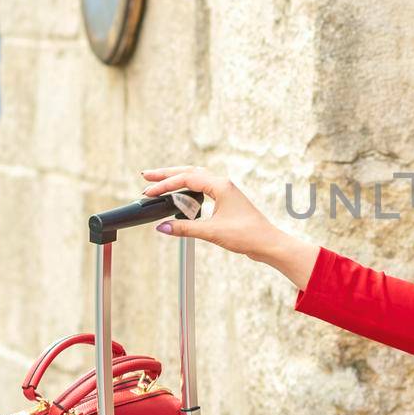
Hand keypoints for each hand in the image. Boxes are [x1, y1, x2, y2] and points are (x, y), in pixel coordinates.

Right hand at [140, 166, 282, 258]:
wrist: (268, 243)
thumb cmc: (247, 235)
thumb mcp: (212, 232)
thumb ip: (185, 228)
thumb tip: (162, 227)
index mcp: (220, 186)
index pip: (186, 179)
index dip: (165, 185)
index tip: (149, 192)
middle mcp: (223, 184)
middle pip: (189, 171)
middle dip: (167, 174)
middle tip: (146, 176)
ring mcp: (225, 192)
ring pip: (196, 178)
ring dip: (177, 179)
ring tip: (158, 183)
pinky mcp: (226, 201)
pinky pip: (202, 188)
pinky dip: (187, 189)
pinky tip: (180, 196)